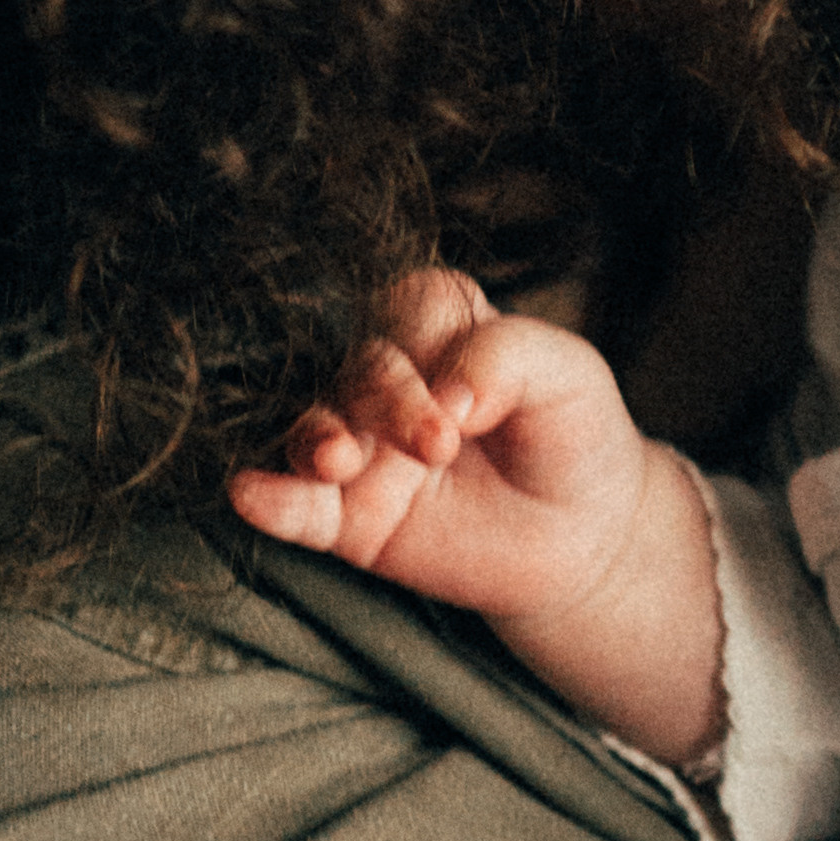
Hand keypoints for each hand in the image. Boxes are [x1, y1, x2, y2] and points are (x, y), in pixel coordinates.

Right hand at [229, 268, 726, 760]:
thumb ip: (509, 356)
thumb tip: (448, 397)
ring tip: (340, 462)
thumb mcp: (568, 376)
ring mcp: (362, 449)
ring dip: (312, 437)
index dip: (425, 338)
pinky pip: (295, 507)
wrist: (586, 536)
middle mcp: (388, 381)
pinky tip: (253, 495)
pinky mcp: (348, 518)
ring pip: (310, 428)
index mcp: (439, 328)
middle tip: (439, 447)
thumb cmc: (573, 435)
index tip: (467, 400)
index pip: (408, 305)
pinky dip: (269, 500)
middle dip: (388, 400)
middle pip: (358, 366)